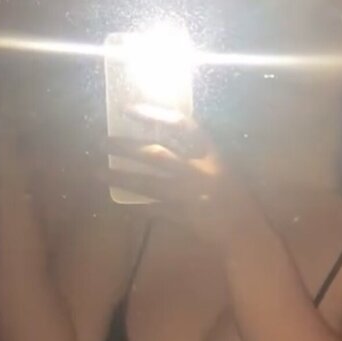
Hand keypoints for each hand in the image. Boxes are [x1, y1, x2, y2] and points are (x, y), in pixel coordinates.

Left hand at [103, 110, 265, 252]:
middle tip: (101, 141)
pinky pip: (151, 210)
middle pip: (155, 155)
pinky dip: (134, 208)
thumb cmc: (237, 196)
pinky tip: (117, 203)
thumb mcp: (223, 164)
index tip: (128, 109)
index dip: (153, 114)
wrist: (244, 231)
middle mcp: (196, 171)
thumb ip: (198, 152)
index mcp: (210, 153)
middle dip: (125, 147)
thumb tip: (167, 135)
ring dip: (120, 176)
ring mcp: (186, 195)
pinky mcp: (180, 216)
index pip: (180, 125)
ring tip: (97, 171)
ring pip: (146, 183)